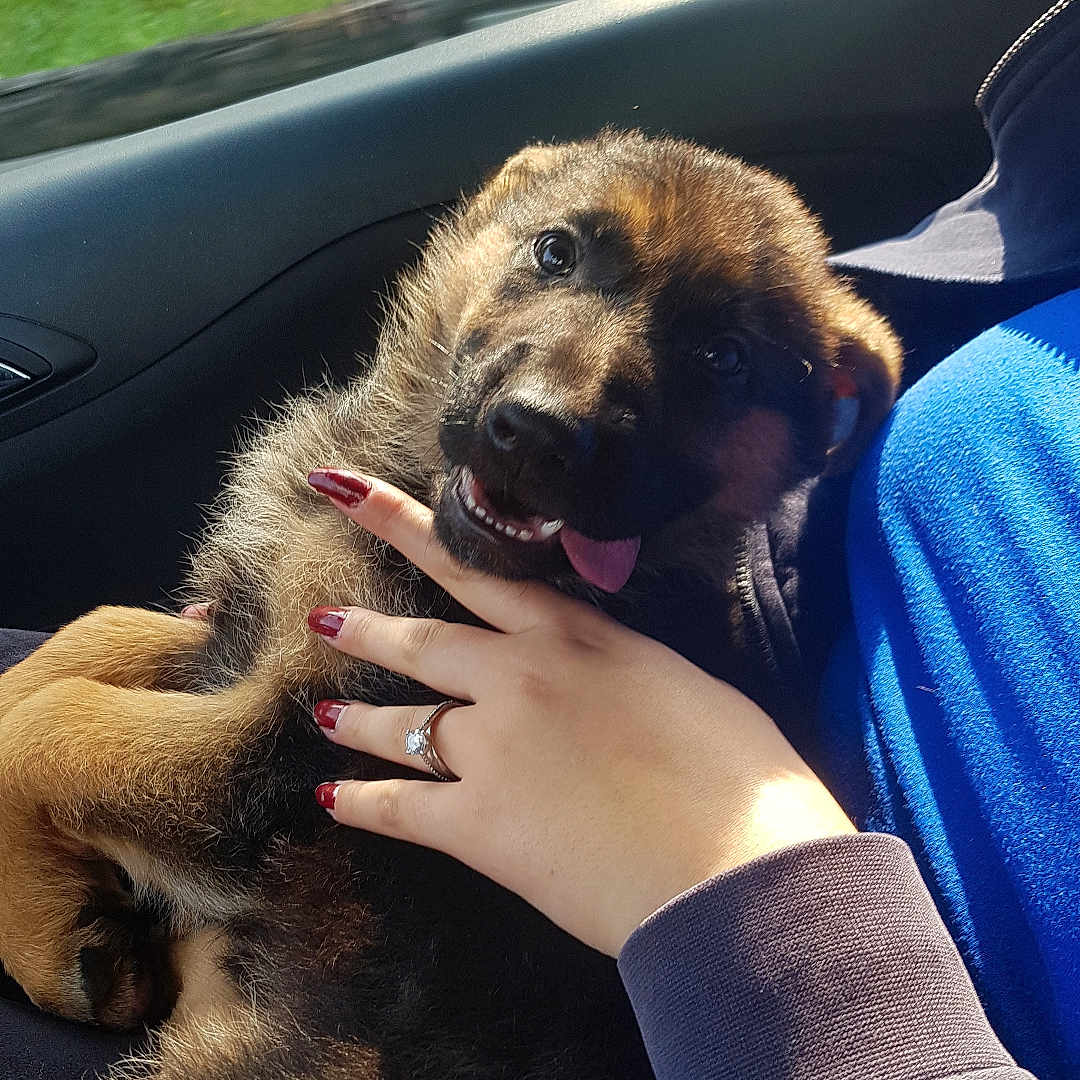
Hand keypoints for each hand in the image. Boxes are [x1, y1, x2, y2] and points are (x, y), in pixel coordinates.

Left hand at [305, 469, 854, 956]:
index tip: (349, 492)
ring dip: (357, 719)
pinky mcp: (478, 825)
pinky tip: (333, 799)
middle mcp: (518, 678)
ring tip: (323, 714)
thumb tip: (606, 677)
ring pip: (404, 723)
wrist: (733, 860)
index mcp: (573, 637)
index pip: (476, 567)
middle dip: (364, 631)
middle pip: (421, 643)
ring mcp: (492, 748)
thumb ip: (622, 669)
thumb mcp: (680, 685)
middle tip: (321, 620)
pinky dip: (363, 803)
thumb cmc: (737, 772)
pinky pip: (401, 808)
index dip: (407, 526)